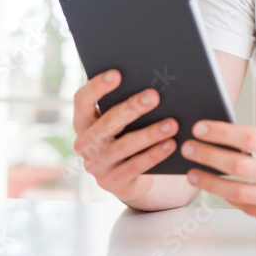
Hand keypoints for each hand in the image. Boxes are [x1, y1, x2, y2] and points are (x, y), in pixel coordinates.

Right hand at [72, 69, 179, 202]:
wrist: (128, 176)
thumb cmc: (126, 135)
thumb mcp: (122, 120)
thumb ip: (126, 102)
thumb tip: (151, 78)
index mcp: (83, 121)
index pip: (82, 100)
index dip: (97, 87)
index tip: (117, 73)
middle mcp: (84, 143)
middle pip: (107, 122)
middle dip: (132, 108)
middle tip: (154, 96)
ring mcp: (96, 165)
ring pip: (124, 146)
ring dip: (150, 134)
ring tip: (173, 123)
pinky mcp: (112, 182)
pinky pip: (135, 166)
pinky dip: (154, 155)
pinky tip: (171, 144)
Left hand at [180, 79, 255, 230]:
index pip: (251, 138)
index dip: (222, 132)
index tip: (200, 128)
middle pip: (239, 165)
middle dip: (207, 155)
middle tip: (186, 148)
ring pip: (239, 192)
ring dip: (211, 183)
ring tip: (193, 174)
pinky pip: (251, 210)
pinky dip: (231, 200)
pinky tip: (218, 189)